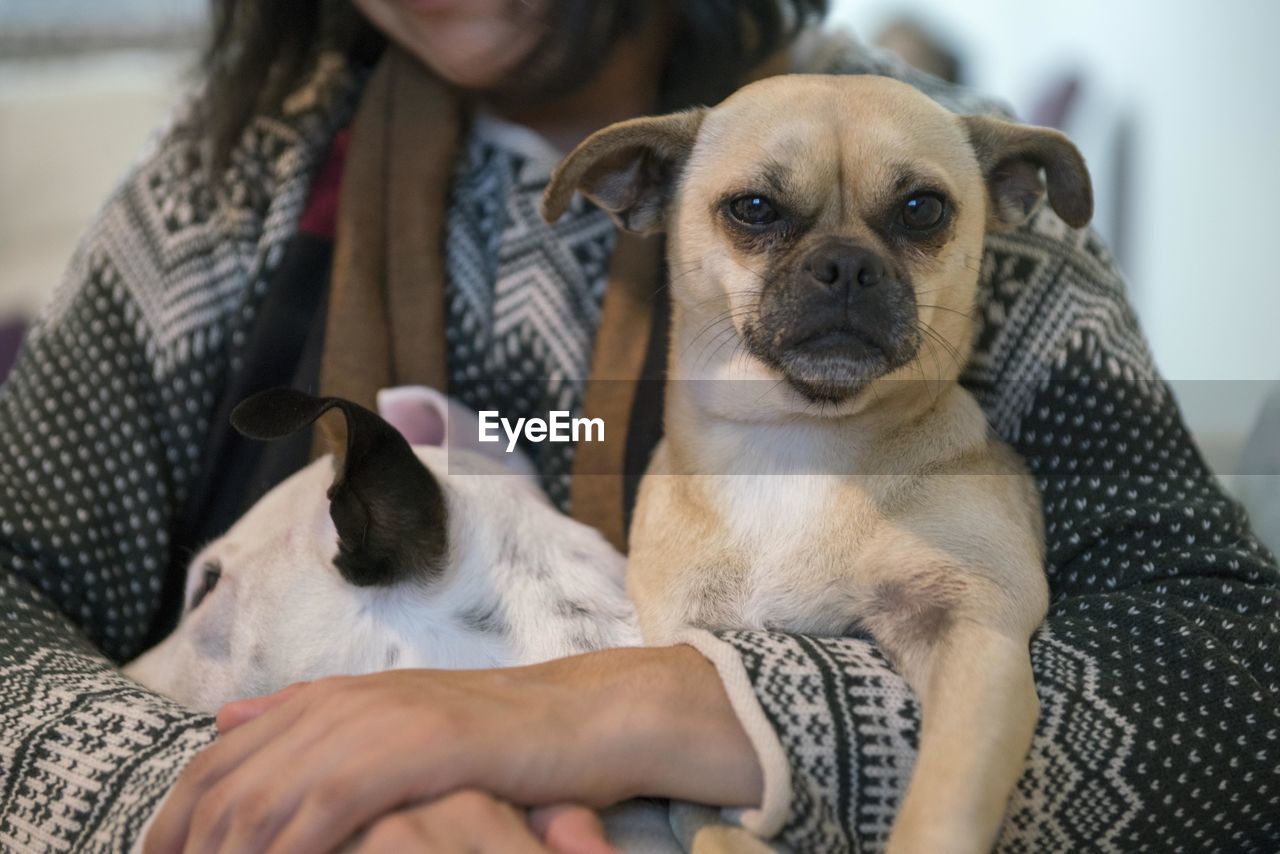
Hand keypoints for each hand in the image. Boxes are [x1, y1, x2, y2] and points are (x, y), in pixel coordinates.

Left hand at [146, 645, 760, 852]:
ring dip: (230, 853)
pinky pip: (327, 809)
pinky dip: (290, 849)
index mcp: (328, 696)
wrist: (583, 716)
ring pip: (267, 799)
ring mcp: (380, 721)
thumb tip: (228, 715)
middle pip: (228, 781)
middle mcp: (342, 701)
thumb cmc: (491, 736)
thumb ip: (311, 714)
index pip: (220, 758)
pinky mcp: (419, 748)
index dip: (175, 818)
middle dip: (189, 843)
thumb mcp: (393, 718)